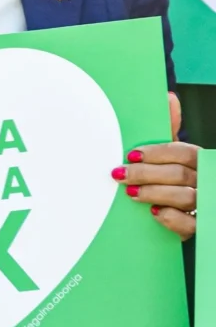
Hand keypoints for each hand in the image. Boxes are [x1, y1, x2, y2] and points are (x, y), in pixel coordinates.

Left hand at [112, 92, 197, 240]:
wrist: (177, 214)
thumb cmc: (171, 178)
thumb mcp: (169, 156)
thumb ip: (168, 130)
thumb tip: (169, 98)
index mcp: (200, 160)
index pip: (183, 153)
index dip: (157, 153)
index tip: (131, 154)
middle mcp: (206, 181)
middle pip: (179, 174)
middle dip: (146, 174)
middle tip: (120, 174)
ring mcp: (206, 205)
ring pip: (184, 197)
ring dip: (154, 193)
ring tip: (130, 193)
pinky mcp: (199, 228)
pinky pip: (190, 224)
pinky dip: (171, 217)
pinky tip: (154, 212)